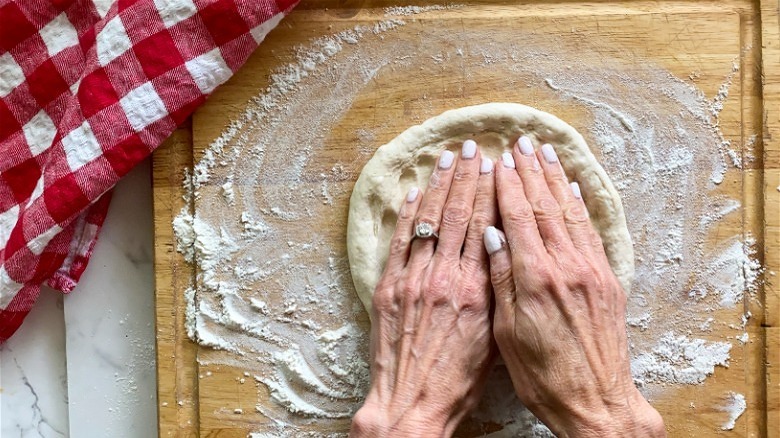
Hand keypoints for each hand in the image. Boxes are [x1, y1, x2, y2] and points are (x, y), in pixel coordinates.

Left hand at [351, 141, 497, 436]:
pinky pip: (400, 243)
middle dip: (466, 177)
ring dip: (438, 185)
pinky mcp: (388, 289)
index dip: (491, 192)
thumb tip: (501, 252)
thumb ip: (497, 293)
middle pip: (459, 215)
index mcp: (477, 291)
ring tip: (447, 157)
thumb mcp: (493, 340)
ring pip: (430, 222)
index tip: (496, 166)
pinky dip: (407, 215)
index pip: (486, 228)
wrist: (412, 403)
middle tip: (472, 147)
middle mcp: (446, 279)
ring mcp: (414, 281)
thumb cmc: (458, 381)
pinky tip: (414, 191)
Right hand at [483, 137, 665, 436]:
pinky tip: (572, 187)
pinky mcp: (607, 280)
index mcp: (536, 279)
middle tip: (521, 142)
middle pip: (544, 206)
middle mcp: (566, 267)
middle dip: (531, 171)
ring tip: (545, 151)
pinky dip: (579, 204)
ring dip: (555, 179)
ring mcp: (590, 270)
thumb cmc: (543, 376)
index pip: (517, 218)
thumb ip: (501, 278)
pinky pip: (591, 231)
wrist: (596, 402)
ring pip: (569, 212)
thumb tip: (492, 234)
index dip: (507, 185)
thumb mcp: (507, 333)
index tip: (498, 159)